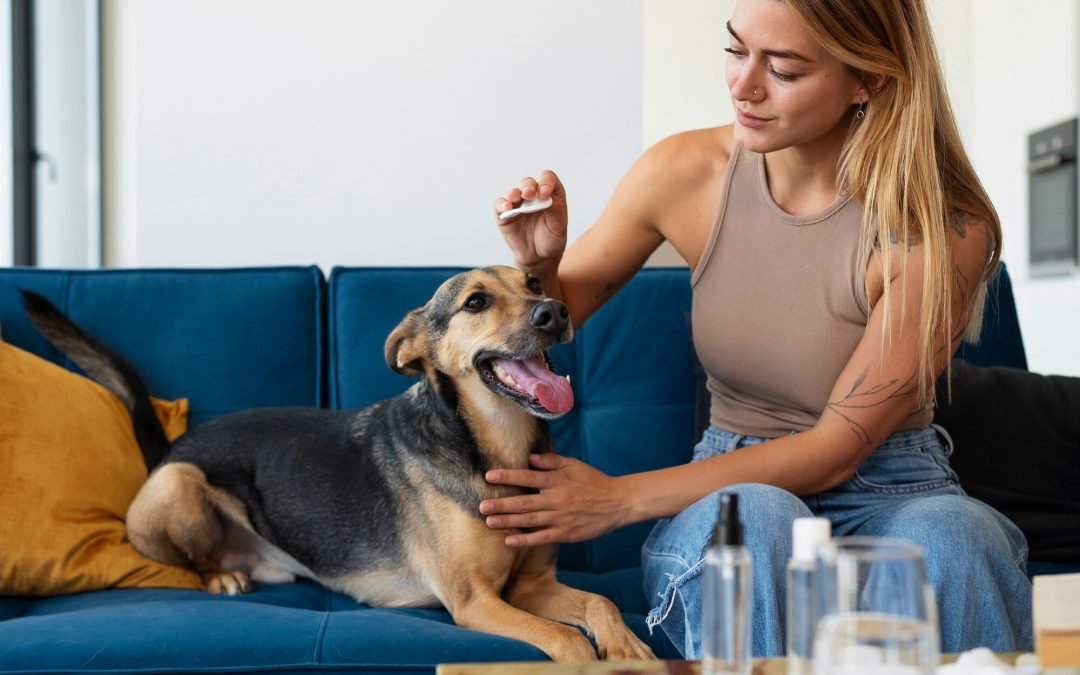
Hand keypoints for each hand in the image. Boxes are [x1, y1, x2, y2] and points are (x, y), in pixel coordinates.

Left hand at [479, 453, 627, 547]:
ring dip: (508, 522)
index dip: (508, 477)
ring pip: (530, 521)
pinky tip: (509, 541)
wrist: (617, 503)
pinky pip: (542, 537)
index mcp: (558, 481)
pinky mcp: (566, 534)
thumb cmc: (594, 481)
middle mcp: (556, 499)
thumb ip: (551, 461)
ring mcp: (561, 518)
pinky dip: (525, 540)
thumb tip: (529, 458)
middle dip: (501, 504)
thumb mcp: (574, 465)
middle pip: (524, 502)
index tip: (489, 476)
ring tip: (489, 521)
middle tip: (481, 505)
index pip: (528, 478)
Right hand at [494, 171, 568, 273]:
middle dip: (529, 186)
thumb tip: (548, 197)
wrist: (538, 258)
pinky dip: (502, 204)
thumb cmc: (551, 240)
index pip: (548, 179)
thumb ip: (555, 211)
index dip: (546, 182)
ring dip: (514, 192)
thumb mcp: (559, 227)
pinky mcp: (505, 214)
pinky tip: (507, 208)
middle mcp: (533, 196)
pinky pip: (500, 204)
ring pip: (514, 191)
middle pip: (529, 182)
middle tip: (529, 194)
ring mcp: (518, 204)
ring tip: (516, 197)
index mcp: (550, 195)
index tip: (545, 193)